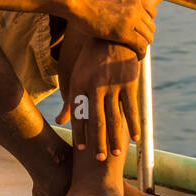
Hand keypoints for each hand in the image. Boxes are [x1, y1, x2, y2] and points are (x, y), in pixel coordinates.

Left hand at [55, 43, 143, 161]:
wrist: (112, 36)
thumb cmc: (91, 61)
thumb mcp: (77, 77)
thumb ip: (71, 102)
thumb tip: (60, 121)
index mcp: (79, 85)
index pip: (78, 115)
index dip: (80, 134)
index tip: (82, 150)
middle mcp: (95, 86)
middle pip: (96, 120)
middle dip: (98, 141)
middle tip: (100, 159)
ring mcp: (113, 84)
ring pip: (114, 118)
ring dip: (116, 138)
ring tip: (116, 153)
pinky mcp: (129, 82)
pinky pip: (131, 108)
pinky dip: (133, 125)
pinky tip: (134, 138)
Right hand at [69, 0, 154, 56]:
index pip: (152, 12)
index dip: (146, 22)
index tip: (139, 30)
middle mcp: (136, 5)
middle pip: (150, 25)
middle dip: (145, 35)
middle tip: (136, 43)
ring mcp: (131, 19)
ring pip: (147, 36)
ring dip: (143, 45)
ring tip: (135, 51)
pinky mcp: (123, 32)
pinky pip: (140, 45)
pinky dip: (141, 53)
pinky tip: (136, 57)